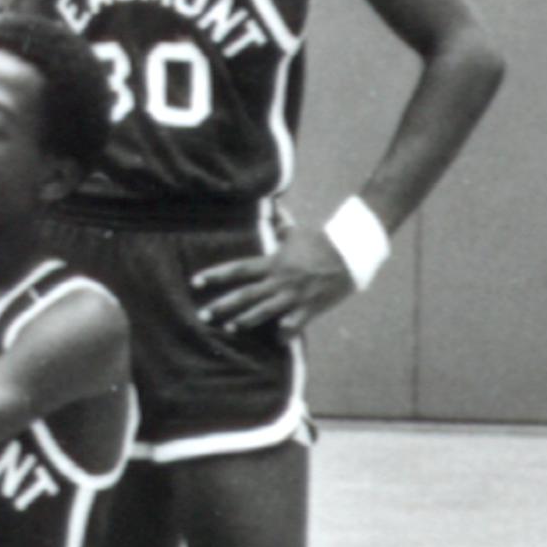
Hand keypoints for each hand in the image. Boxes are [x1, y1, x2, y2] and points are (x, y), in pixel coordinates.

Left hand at [191, 231, 356, 337]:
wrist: (350, 252)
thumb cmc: (321, 241)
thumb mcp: (296, 232)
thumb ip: (280, 224)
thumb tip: (273, 205)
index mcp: (273, 262)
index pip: (238, 269)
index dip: (216, 275)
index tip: (195, 281)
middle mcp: (279, 280)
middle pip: (245, 295)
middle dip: (222, 306)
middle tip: (203, 315)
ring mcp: (294, 296)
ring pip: (264, 312)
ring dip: (246, 321)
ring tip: (229, 328)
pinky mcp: (310, 308)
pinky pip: (295, 325)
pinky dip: (285, 333)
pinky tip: (277, 340)